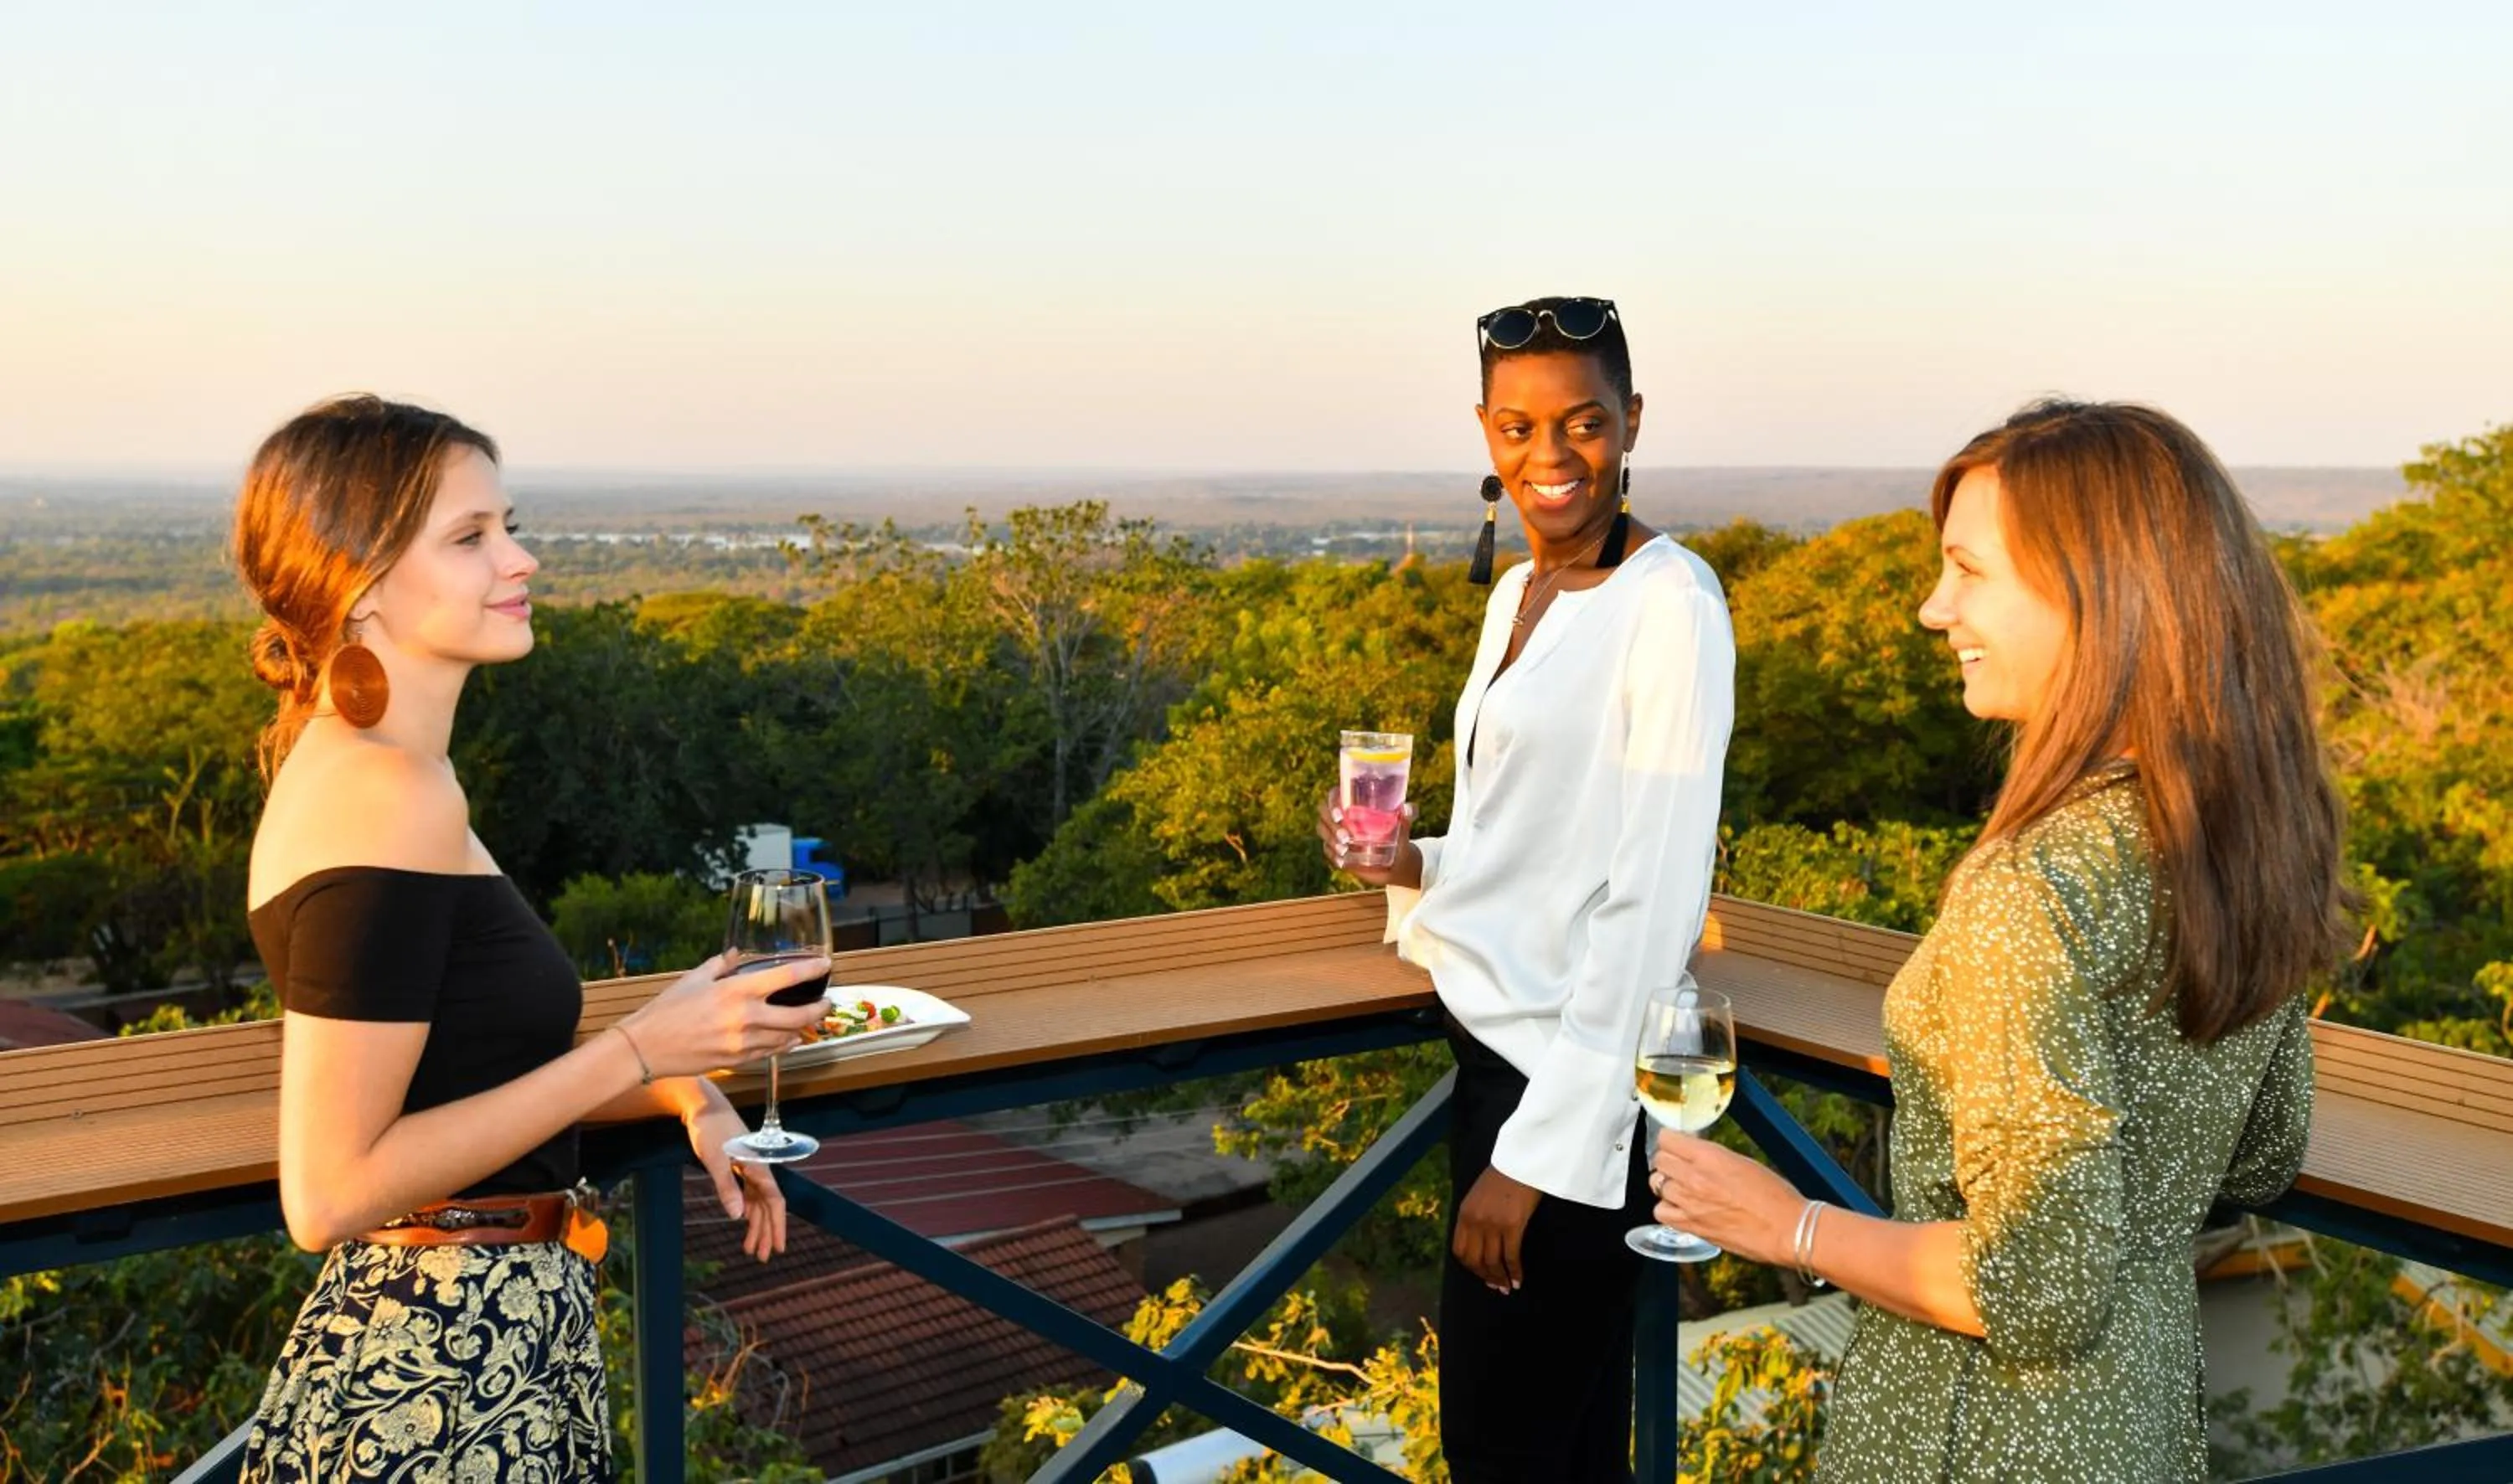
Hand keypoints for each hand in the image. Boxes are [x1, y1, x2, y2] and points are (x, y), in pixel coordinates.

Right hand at [617, 950, 830, 1078]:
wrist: (647, 1048)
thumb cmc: (668, 1009)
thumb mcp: (695, 978)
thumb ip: (721, 965)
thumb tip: (736, 955)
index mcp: (737, 991)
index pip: (786, 978)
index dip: (811, 971)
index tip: (825, 965)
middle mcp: (746, 1017)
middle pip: (798, 1015)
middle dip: (819, 1009)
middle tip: (826, 1002)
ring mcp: (743, 1042)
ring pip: (788, 1037)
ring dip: (803, 1029)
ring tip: (810, 1019)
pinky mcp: (737, 1060)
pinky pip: (770, 1052)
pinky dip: (784, 1044)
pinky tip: (789, 1039)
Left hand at [684, 1092, 787, 1261]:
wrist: (704, 1106)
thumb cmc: (710, 1129)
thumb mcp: (715, 1158)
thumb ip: (726, 1186)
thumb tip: (737, 1216)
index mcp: (758, 1167)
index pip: (774, 1202)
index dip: (778, 1226)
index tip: (778, 1247)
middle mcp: (758, 1169)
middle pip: (769, 1206)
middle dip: (767, 1232)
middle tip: (762, 1257)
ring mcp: (750, 1168)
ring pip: (759, 1202)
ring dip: (757, 1225)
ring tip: (751, 1248)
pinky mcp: (740, 1165)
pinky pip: (750, 1193)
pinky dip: (749, 1210)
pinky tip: (744, 1222)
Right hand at [1314, 790, 1420, 888]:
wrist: (1396, 861)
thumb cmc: (1399, 836)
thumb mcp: (1404, 827)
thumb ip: (1407, 816)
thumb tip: (1408, 808)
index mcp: (1354, 803)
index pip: (1333, 795)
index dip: (1331, 802)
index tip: (1340, 815)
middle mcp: (1341, 816)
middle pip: (1323, 813)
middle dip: (1330, 824)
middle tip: (1346, 837)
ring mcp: (1336, 833)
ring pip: (1322, 831)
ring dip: (1330, 840)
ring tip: (1345, 850)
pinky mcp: (1336, 850)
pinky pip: (1326, 850)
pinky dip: (1332, 855)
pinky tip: (1342, 861)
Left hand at [1452, 1166, 1542, 1292]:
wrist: (1520, 1162)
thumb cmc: (1502, 1178)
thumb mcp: (1478, 1196)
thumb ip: (1474, 1217)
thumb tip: (1480, 1242)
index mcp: (1464, 1214)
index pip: (1460, 1251)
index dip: (1470, 1267)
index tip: (1480, 1274)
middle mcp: (1475, 1222)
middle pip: (1475, 1261)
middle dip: (1486, 1277)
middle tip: (1497, 1286)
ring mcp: (1493, 1224)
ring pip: (1493, 1262)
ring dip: (1501, 1278)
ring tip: (1508, 1287)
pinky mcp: (1512, 1225)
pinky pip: (1511, 1256)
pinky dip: (1515, 1272)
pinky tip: (1519, 1279)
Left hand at [1651, 1126, 1803, 1266]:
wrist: (1787, 1229)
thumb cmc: (1775, 1197)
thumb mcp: (1743, 1162)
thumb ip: (1713, 1157)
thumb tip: (1695, 1153)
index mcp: (1710, 1157)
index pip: (1667, 1139)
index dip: (1670, 1140)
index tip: (1675, 1144)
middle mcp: (1695, 1178)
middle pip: (1659, 1160)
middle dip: (1668, 1160)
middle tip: (1680, 1166)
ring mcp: (1690, 1204)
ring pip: (1657, 1185)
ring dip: (1668, 1184)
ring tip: (1682, 1188)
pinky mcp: (1692, 1226)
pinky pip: (1661, 1213)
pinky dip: (1667, 1209)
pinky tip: (1681, 1208)